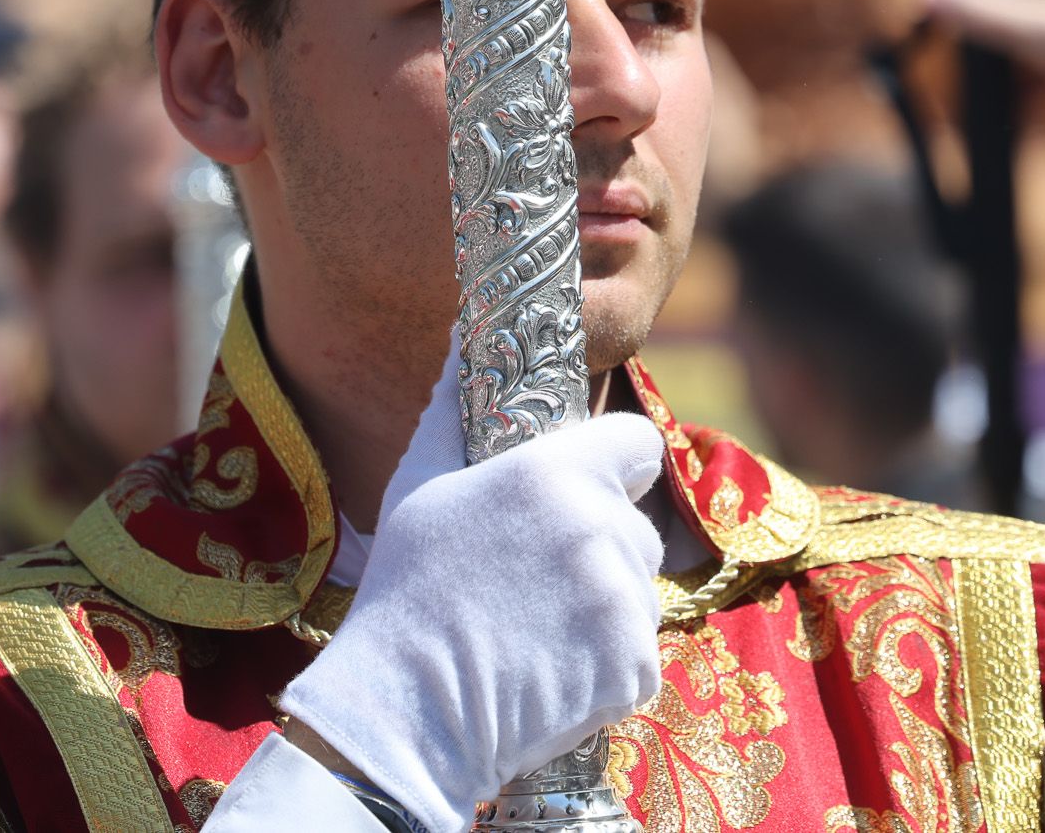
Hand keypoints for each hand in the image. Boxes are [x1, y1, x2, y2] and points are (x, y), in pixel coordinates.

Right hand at [277, 341, 666, 832]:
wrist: (404, 713)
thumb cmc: (404, 591)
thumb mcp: (417, 485)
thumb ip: (451, 404)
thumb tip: (463, 330)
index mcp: (552, 473)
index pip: (640, 444)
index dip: (616, 465)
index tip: (586, 493)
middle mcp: (597, 527)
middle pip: (637, 525)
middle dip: (601, 548)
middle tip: (534, 583)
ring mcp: (620, 600)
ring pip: (640, 591)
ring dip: (604, 611)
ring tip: (535, 632)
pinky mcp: (632, 666)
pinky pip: (639, 655)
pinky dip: (607, 670)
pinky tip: (550, 674)